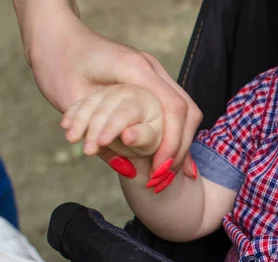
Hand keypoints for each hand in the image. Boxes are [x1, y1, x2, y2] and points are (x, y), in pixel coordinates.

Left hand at [25, 10, 200, 176]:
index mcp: (136, 68)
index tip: (160, 169)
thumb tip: (127, 171)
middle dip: (181, 147)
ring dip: (180, 141)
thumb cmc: (58, 66)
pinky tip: (165, 154)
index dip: (172, 143)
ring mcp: (154, 71)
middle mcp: (151, 67)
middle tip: (165, 175)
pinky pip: (174, 107)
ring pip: (186, 110)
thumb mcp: (72, 105)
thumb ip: (100, 135)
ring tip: (166, 168)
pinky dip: (174, 132)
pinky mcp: (151, 78)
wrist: (55, 37)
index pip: (174, 108)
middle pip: (187, 110)